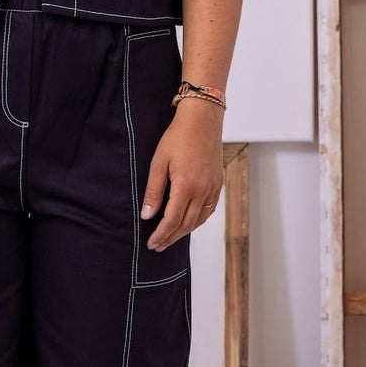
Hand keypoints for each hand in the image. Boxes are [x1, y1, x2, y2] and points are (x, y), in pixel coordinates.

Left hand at [140, 105, 223, 249]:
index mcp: (186, 186)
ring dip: (185, 232)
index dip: (161, 234)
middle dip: (171, 237)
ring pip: (199, 219)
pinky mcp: (218, 183)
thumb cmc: (178, 138)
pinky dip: (198, 220)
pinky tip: (188, 222)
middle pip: (187, 224)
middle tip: (158, 246)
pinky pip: (209, 209)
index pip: (172, 220)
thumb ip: (153, 191)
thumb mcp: (158, 163)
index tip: (152, 243)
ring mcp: (213, 187)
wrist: (202, 121)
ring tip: (171, 237)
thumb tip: (147, 215)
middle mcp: (202, 190)